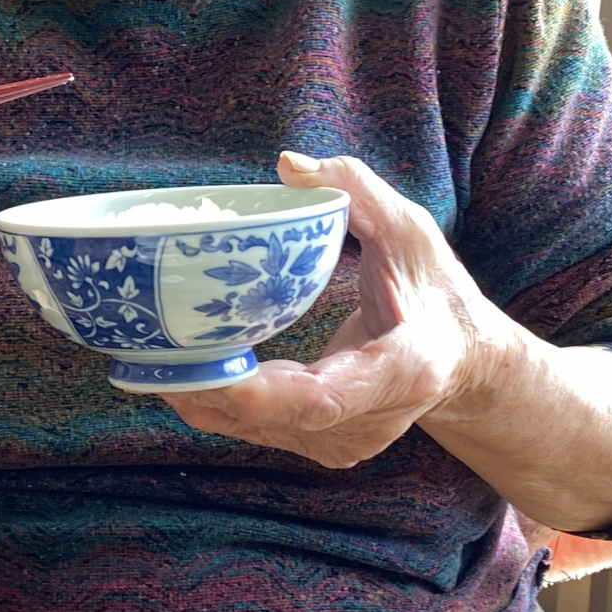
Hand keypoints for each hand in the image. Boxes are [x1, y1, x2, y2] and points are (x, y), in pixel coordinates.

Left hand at [159, 151, 506, 468]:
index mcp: (402, 369)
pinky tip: (181, 371)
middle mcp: (372, 420)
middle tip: (148, 357)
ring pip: (261, 428)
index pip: (324, 397)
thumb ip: (356, 190)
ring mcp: (347, 442)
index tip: (212, 376)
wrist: (464, 360)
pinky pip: (261, 430)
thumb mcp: (409, 228)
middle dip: (210, 390)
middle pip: (278, 417)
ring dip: (204, 398)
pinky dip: (220, 403)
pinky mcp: (326, 447)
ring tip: (148, 360)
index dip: (263, 394)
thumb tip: (286, 164)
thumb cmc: (436, 290)